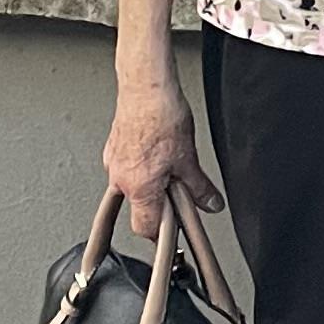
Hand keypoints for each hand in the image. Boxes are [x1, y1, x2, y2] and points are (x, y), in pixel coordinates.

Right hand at [102, 78, 220, 223]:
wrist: (145, 88)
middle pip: (137, 210)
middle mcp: (119, 179)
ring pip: (130, 188)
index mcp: (139, 188)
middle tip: (176, 204)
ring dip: (149, 188)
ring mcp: (113, 163)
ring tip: (170, 173)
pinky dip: (141, 170)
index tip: (173, 234)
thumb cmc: (161, 117)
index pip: (145, 227)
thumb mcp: (189, 159)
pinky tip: (157, 156)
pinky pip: (126, 169)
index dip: (161, 235)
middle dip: (156, 210)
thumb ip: (199, 187)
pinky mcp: (113, 147)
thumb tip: (210, 202)